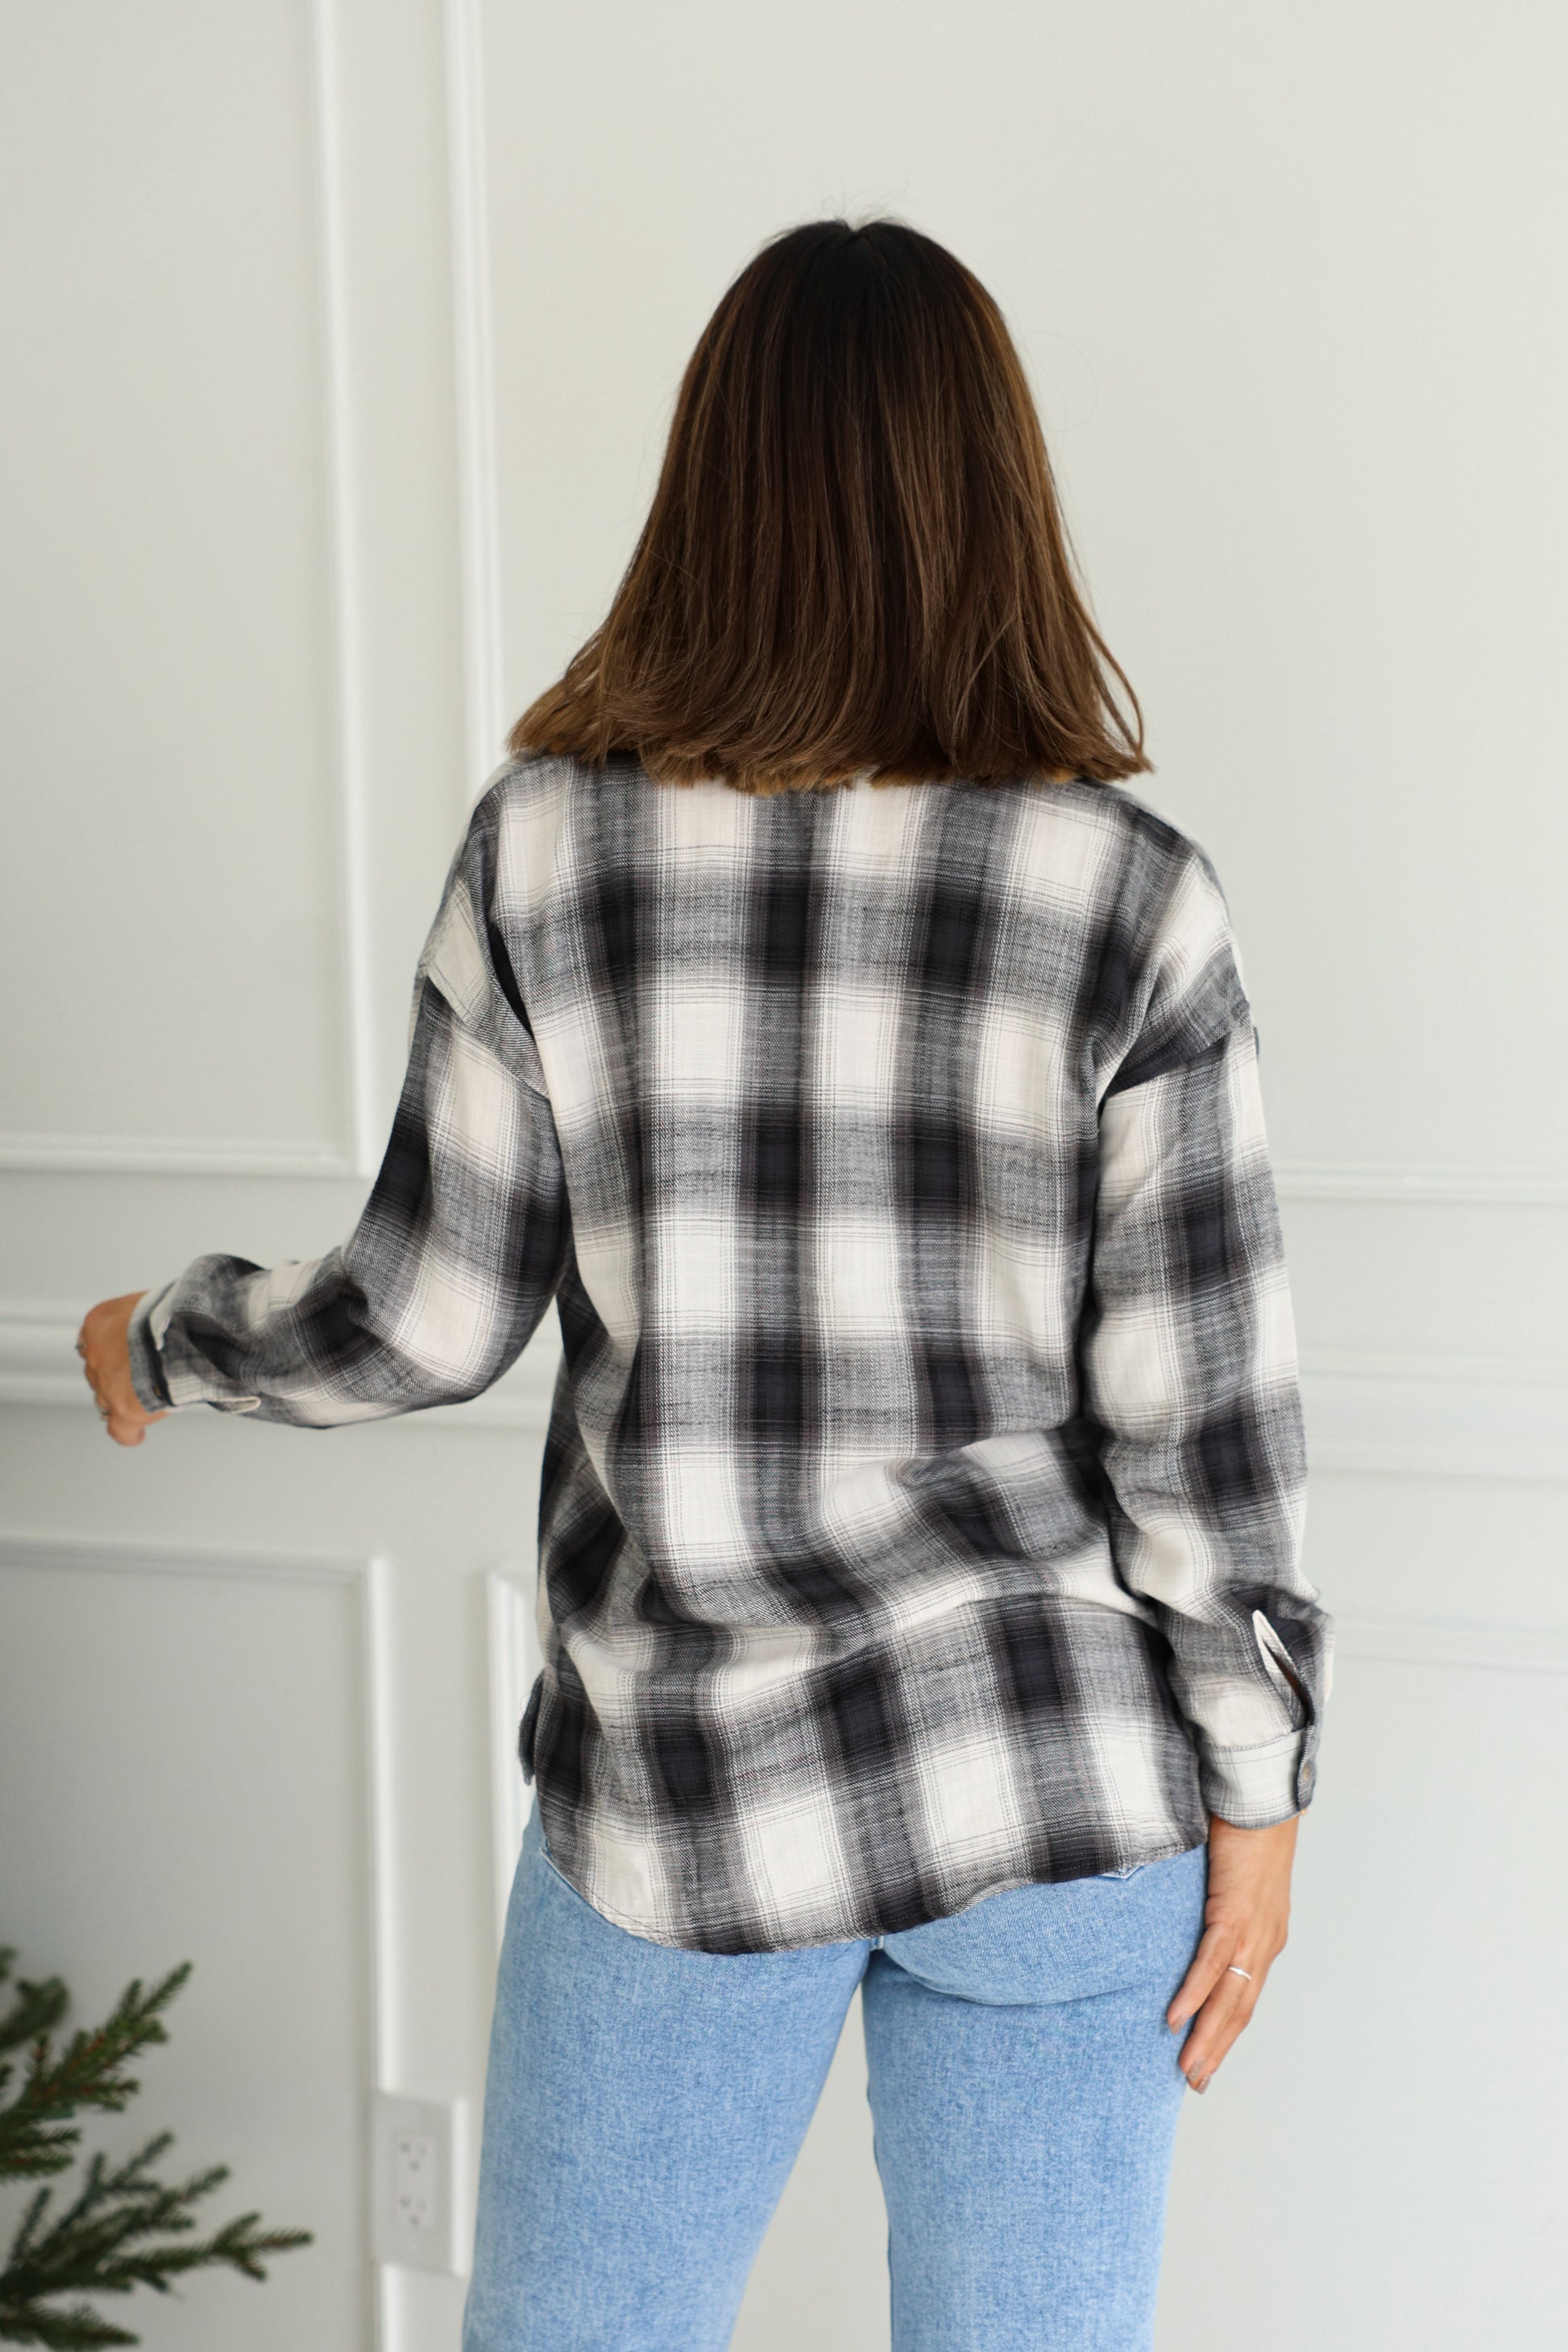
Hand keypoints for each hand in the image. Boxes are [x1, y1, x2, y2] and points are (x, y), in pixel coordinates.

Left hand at [76, 1293, 166, 1446]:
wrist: (181, 1333)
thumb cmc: (175, 1312)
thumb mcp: (153, 1301)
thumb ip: (147, 1316)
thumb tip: (166, 1323)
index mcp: (98, 1322)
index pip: (92, 1340)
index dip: (111, 1349)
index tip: (125, 1352)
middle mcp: (96, 1354)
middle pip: (99, 1371)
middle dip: (118, 1374)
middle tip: (145, 1374)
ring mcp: (106, 1384)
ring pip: (105, 1399)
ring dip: (123, 1399)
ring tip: (147, 1398)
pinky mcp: (124, 1410)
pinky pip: (120, 1430)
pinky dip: (128, 1433)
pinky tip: (137, 1434)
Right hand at [1166, 1810, 1297, 2092]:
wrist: (1260, 1796)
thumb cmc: (1241, 1828)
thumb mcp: (1230, 1880)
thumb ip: (1215, 1906)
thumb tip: (1187, 1921)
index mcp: (1266, 1936)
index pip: (1245, 1996)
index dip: (1226, 2030)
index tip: (1207, 2060)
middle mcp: (1265, 1941)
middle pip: (1241, 2008)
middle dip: (1218, 2048)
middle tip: (1195, 2083)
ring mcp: (1253, 1930)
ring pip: (1229, 1995)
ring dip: (1207, 2036)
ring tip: (1187, 2068)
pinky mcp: (1234, 1911)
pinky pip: (1211, 1961)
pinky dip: (1194, 1993)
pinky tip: (1177, 2017)